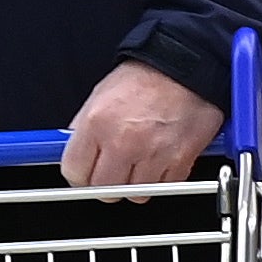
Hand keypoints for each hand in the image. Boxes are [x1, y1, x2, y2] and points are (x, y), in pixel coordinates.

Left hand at [65, 60, 226, 188]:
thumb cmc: (146, 77)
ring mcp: (152, 154)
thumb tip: (77, 155)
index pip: (75, 172)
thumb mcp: (101, 95)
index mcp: (97, 123)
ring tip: (142, 160)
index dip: (81, 175)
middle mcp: (122, 142)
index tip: (88, 174)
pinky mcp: (179, 161)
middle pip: (104, 190)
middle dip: (108, 184)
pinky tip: (161, 158)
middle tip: (116, 170)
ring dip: (137, 183)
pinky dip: (162, 179)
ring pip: (135, 194)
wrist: (186, 66)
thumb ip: (85, 129)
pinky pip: (163, 188)